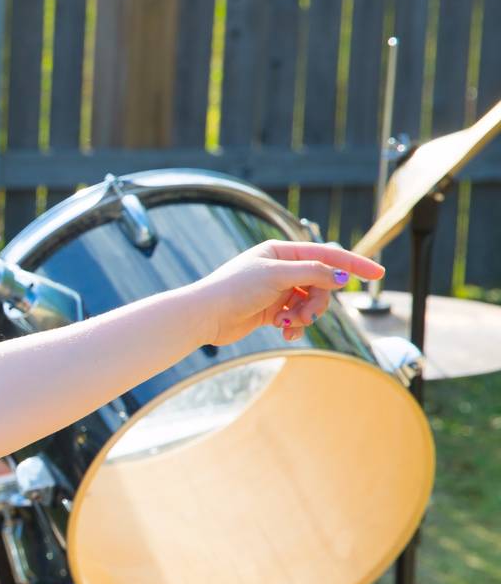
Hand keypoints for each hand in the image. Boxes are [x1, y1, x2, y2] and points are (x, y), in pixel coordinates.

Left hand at [191, 240, 383, 345]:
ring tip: (288, 324)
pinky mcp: (271, 311)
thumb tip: (341, 278)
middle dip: (319, 302)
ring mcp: (277, 291)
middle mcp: (281, 269)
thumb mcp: (277, 276)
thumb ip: (312, 274)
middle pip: (321, 284)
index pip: (326, 254)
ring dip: (306, 316)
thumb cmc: (235, 289)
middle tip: (305, 314)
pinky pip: (297, 318)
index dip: (353, 264)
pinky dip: (296, 326)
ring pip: (311, 303)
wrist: (205, 315)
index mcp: (281, 251)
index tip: (378, 273)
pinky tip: (285, 332)